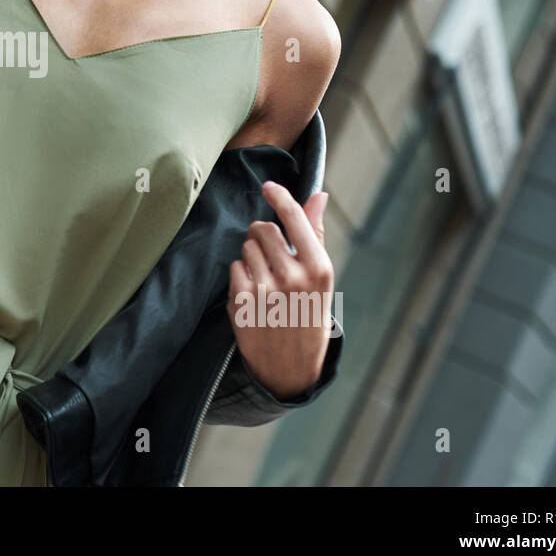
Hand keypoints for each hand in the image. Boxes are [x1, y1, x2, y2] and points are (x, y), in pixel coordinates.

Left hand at [226, 182, 333, 399]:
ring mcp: (266, 291)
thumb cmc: (309, 316)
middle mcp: (293, 278)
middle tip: (270, 253)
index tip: (268, 187)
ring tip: (266, 279)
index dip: (279, 196)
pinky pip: (234, 267)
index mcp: (319, 269)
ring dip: (251, 256)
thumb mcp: (321, 280)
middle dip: (261, 234)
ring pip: (246, 247)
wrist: (291, 369)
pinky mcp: (242, 302)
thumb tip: (318, 195)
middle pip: (262, 229)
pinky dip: (241, 275)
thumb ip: (315, 235)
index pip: (294, 218)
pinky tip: (254, 294)